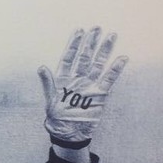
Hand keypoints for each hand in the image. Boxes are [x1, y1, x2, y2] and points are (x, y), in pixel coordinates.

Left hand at [37, 27, 127, 143]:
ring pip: (98, 64)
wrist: (68, 134)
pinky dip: (115, 69)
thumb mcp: (50, 100)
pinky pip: (109, 80)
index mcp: (63, 78)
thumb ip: (48, 83)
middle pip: (85, 57)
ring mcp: (89, 85)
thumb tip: (41, 67)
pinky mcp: (100, 95)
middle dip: (90, 42)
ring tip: (111, 36)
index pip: (69, 57)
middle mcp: (77, 79)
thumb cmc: (56, 118)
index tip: (79, 31)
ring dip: (104, 51)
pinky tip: (122, 58)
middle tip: (97, 27)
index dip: (74, 44)